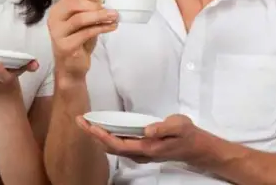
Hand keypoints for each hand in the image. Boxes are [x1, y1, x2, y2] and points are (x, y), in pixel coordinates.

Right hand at [47, 0, 117, 81]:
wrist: (71, 67)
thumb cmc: (78, 42)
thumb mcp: (83, 23)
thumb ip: (89, 11)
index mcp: (57, 10)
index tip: (104, 1)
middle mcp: (54, 20)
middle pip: (74, 4)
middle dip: (95, 6)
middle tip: (111, 11)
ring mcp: (58, 33)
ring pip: (80, 18)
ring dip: (100, 16)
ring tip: (115, 16)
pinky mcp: (66, 46)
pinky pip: (86, 33)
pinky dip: (101, 28)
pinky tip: (111, 27)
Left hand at [76, 114, 210, 164]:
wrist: (195, 147)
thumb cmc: (187, 135)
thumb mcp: (180, 126)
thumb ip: (163, 128)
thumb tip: (147, 130)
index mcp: (147, 148)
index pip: (118, 144)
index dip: (102, 136)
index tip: (90, 126)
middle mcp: (140, 153)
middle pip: (111, 148)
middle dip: (94, 135)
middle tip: (80, 121)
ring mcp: (140, 153)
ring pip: (113, 148)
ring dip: (99, 137)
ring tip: (86, 124)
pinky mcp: (141, 149)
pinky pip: (119, 146)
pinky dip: (107, 138)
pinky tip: (103, 129)